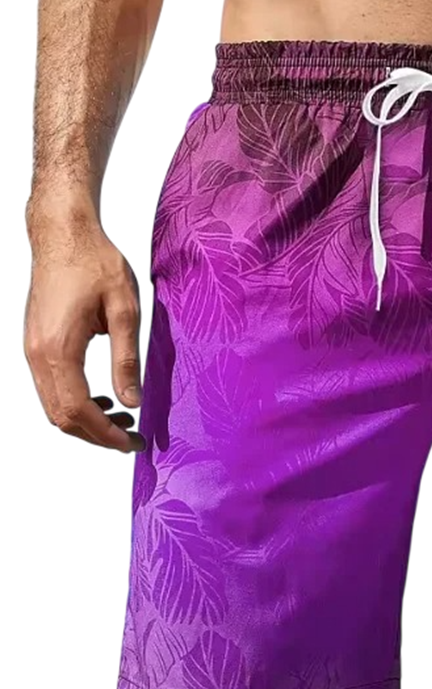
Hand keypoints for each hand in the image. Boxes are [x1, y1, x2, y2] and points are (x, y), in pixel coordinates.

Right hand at [24, 204, 145, 451]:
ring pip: (54, 406)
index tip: (132, 443)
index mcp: (58, 349)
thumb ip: (127, 360)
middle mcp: (37, 354)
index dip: (105, 434)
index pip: (79, 410)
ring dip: (86, 420)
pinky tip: (104, 398)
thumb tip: (132, 402)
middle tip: (133, 438)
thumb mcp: (124, 312)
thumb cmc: (96, 265)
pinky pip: (51, 388)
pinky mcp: (36, 344)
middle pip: (62, 416)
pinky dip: (76, 402)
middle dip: (97, 434)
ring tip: (124, 419)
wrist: (64, 234)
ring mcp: (32, 350)